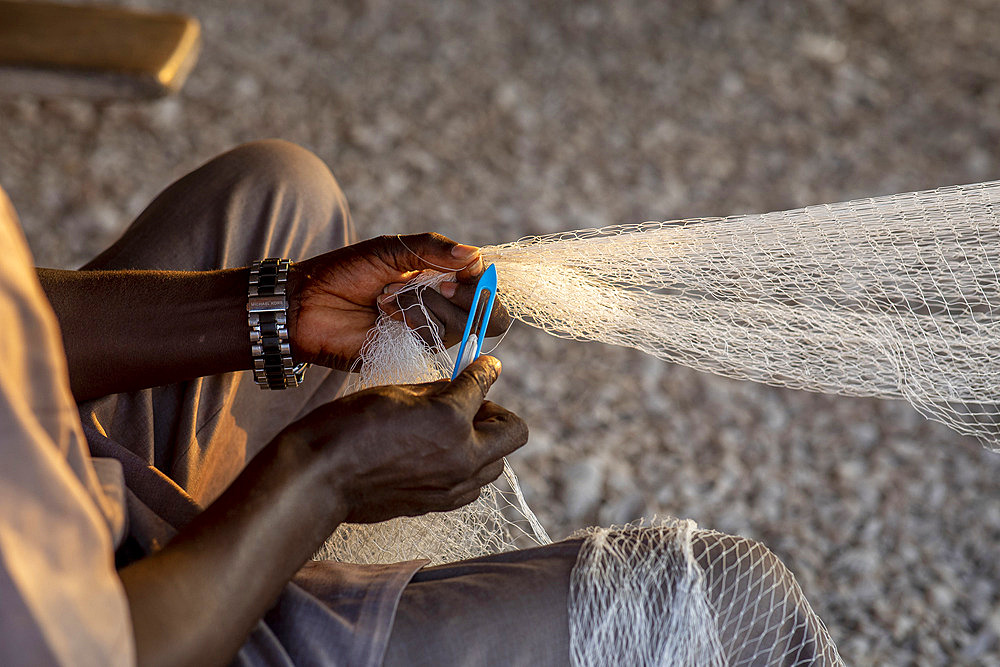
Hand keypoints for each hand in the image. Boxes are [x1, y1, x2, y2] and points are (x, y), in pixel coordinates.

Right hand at [281, 356, 526, 523]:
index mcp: (451, 419)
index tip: (486, 366)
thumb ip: (438, 390)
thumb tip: (459, 386)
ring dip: (485, 444)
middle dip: (496, 412)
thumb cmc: (350, 426)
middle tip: (471, 404)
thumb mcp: (396, 392)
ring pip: (496, 463)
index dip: (485, 369)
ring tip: (453, 433)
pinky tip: (441, 456)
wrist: (321, 477)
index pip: (483, 385)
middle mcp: (462, 456)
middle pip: (513, 432)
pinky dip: (468, 468)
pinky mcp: (440, 504)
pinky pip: (473, 484)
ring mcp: (454, 486)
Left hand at [289, 233, 510, 369]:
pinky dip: (413, 323)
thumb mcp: (389, 249)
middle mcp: (442, 304)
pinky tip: (385, 316)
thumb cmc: (343, 272)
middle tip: (435, 287)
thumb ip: (432, 248)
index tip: (460, 271)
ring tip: (388, 299)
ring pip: (462, 326)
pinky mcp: (414, 353)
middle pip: (489, 312)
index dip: (482, 279)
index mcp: (440, 275)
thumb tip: (475, 255)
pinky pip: (435, 342)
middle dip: (467, 298)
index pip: (486, 280)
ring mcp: (429, 330)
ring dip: (425, 307)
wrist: (307, 306)